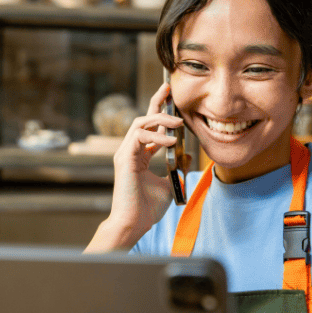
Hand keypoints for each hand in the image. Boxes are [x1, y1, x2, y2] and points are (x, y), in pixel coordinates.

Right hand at [85, 82, 183, 251]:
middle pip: (143, 118)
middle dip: (157, 102)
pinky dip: (156, 136)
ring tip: (179, 122)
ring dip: (160, 119)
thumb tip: (188, 156)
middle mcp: (131, 151)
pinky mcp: (124, 159)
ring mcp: (125, 154)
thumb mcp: (169, 183)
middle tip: (169, 89)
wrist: (134, 223)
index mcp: (140, 156)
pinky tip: (171, 141)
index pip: (150, 127)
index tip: (171, 96)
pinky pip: (139, 137)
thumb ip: (177, 168)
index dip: (160, 110)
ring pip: (140, 124)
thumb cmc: (148, 208)